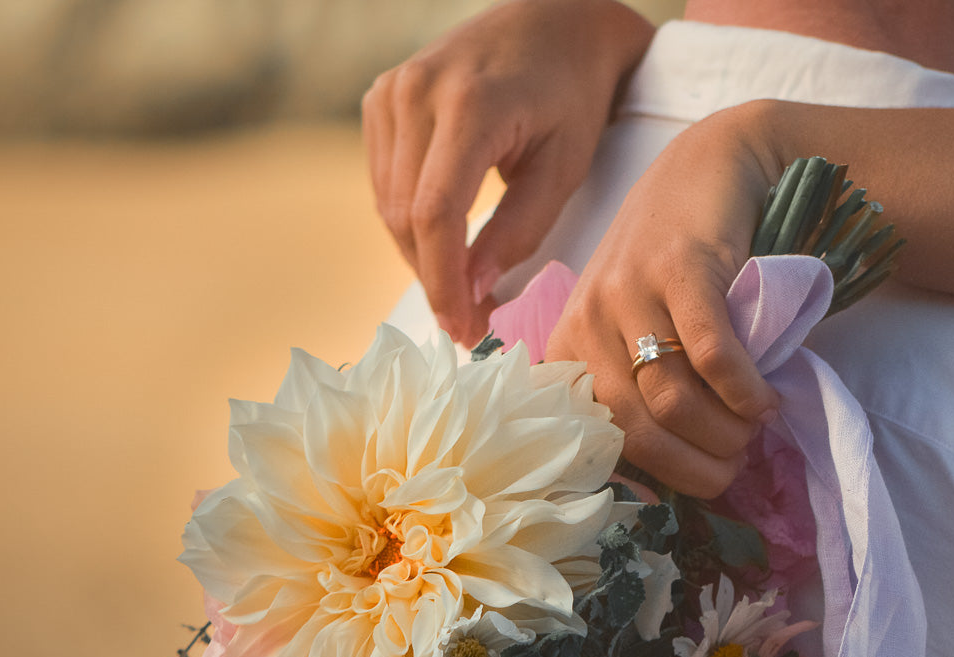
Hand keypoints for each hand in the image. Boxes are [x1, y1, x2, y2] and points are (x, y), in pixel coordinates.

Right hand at [362, 0, 654, 345]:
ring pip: (387, 203)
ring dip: (420, 254)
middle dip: (434, 278)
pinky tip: (444, 239)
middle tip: (467, 323)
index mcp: (469, 106)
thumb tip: (474, 291)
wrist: (555, 20)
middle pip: (405, 215)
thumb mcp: (562, 168)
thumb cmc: (572, 96)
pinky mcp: (380, 97)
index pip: (435, 213)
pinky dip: (409, 220)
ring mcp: (390, 90)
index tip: (463, 328)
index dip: (443, 281)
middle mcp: (417, 92)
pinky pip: (382, 180)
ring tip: (460, 288)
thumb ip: (518, 232)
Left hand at [545, 101, 788, 497]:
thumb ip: (637, 382)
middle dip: (693, 462)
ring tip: (753, 430)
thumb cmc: (674, 263)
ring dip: (721, 431)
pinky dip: (741, 391)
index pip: (597, 435)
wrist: (709, 168)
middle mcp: (587, 318)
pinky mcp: (678, 268)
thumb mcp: (637, 323)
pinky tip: (764, 401)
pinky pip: (709, 353)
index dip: (654, 471)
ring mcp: (628, 291)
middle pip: (636, 424)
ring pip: (669, 396)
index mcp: (569, 344)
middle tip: (734, 465)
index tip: (698, 480)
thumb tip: (668, 473)